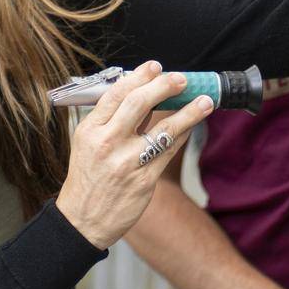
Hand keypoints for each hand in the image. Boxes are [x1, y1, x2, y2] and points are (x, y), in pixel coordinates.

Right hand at [54, 62, 214, 249]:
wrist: (82, 221)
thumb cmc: (87, 180)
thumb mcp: (86, 144)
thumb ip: (109, 120)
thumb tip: (141, 95)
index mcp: (90, 130)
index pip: (116, 94)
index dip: (139, 76)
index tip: (155, 67)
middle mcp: (107, 143)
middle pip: (139, 104)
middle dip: (164, 86)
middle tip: (181, 79)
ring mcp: (127, 162)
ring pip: (163, 128)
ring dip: (189, 112)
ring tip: (205, 101)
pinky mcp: (144, 180)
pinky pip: (169, 151)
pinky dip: (183, 135)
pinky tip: (192, 125)